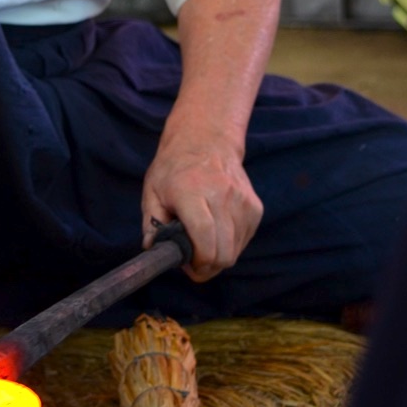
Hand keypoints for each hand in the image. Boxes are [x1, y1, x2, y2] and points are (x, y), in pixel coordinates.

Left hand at [141, 130, 261, 281]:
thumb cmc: (174, 169)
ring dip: (219, 255)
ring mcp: (242, 201)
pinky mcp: (255, 207)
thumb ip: (151, 223)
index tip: (188, 266)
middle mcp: (222, 195)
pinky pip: (245, 240)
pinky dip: (231, 244)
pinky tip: (217, 232)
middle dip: (207, 266)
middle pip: (223, 251)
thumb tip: (153, 249)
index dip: (198, 261)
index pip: (204, 237)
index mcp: (192, 191)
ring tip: (203, 242)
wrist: (207, 141)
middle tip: (193, 260)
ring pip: (235, 250)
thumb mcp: (152, 191)